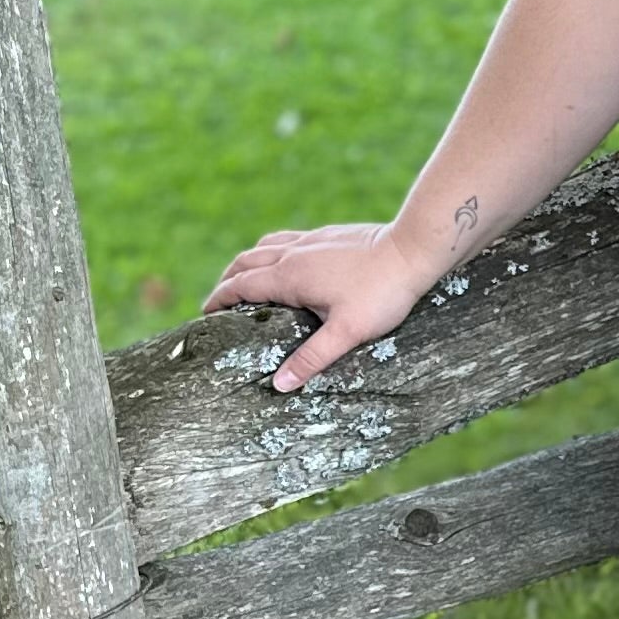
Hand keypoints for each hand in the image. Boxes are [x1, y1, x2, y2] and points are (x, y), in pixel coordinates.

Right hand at [201, 224, 433, 393]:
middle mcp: (293, 253)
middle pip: (245, 262)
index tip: (205, 313)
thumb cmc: (382, 292)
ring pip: (265, 246)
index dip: (218, 299)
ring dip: (248, 263)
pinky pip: (287, 240)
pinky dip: (272, 251)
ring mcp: (311, 240)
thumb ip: (311, 358)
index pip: (240, 286)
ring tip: (243, 280)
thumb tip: (279, 384)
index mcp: (289, 276)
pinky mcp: (328, 234)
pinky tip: (286, 262)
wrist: (413, 250)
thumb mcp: (346, 332)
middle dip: (227, 280)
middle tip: (219, 301)